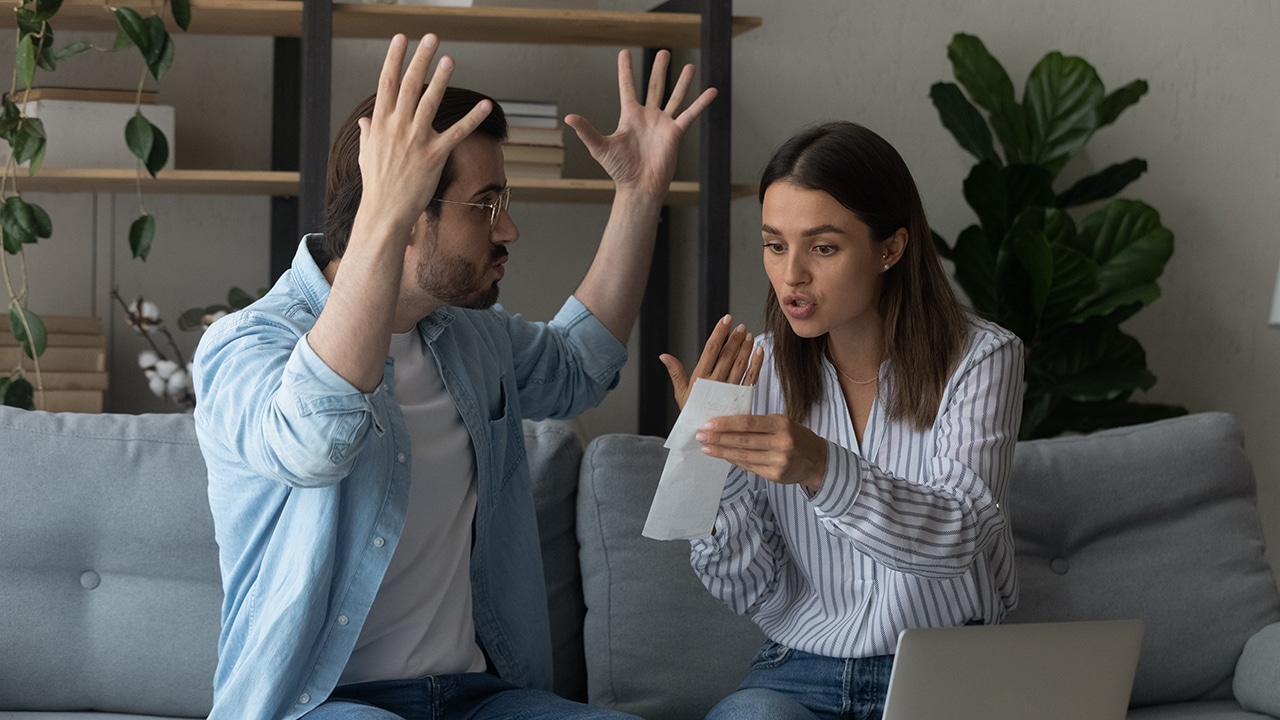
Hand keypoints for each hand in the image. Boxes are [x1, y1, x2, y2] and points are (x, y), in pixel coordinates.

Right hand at [355, 34, 493, 239]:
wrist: (385, 211)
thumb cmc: (377, 185)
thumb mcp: (366, 155)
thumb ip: (369, 134)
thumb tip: (366, 121)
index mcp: (381, 123)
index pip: (387, 83)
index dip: (394, 59)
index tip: (401, 40)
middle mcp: (397, 127)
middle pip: (409, 85)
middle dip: (420, 59)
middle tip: (430, 38)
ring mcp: (416, 140)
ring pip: (429, 102)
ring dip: (441, 79)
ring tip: (450, 59)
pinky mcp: (434, 155)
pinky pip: (457, 132)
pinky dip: (472, 118)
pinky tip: (485, 104)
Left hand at [564, 49, 716, 195]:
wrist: (639, 186)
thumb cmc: (619, 170)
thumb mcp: (600, 147)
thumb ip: (587, 130)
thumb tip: (568, 117)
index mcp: (629, 116)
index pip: (627, 87)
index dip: (625, 70)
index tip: (624, 53)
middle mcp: (647, 117)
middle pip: (654, 86)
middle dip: (659, 69)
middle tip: (664, 52)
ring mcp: (662, 123)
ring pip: (674, 97)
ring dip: (681, 82)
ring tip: (689, 66)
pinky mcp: (675, 133)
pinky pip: (690, 114)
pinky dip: (701, 103)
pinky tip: (712, 91)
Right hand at [660, 313, 763, 410]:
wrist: (706, 436)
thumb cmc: (692, 413)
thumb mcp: (681, 393)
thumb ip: (675, 372)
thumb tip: (664, 356)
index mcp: (700, 378)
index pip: (711, 350)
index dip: (719, 333)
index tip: (725, 320)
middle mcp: (716, 382)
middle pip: (727, 355)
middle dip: (734, 339)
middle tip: (741, 326)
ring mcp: (730, 390)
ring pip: (740, 364)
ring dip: (745, 348)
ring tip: (748, 335)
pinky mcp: (741, 398)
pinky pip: (751, 378)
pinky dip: (756, 364)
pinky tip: (759, 352)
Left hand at [696, 414, 828, 493]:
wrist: (817, 460)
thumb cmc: (795, 436)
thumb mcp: (781, 423)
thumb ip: (757, 425)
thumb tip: (725, 426)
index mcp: (781, 423)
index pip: (748, 423)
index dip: (726, 424)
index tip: (708, 424)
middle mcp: (781, 442)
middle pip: (743, 441)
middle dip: (718, 438)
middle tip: (700, 436)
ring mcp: (779, 461)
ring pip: (744, 456)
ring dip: (722, 452)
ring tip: (706, 447)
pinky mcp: (775, 476)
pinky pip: (749, 467)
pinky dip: (734, 461)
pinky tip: (723, 456)